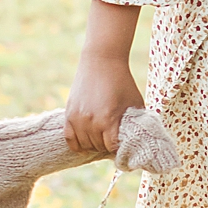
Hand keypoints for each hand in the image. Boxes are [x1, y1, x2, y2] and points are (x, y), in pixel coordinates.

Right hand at [65, 1, 144, 156]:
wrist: (101, 60)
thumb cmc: (122, 81)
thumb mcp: (134, 102)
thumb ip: (135, 122)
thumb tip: (140, 139)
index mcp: (107, 120)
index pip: (112, 148)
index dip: (119, 148)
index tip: (124, 144)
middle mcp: (90, 122)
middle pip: (98, 147)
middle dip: (107, 145)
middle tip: (113, 139)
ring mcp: (77, 118)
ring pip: (84, 145)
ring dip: (93, 144)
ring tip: (102, 137)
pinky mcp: (68, 114)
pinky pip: (69, 139)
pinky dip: (77, 143)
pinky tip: (86, 141)